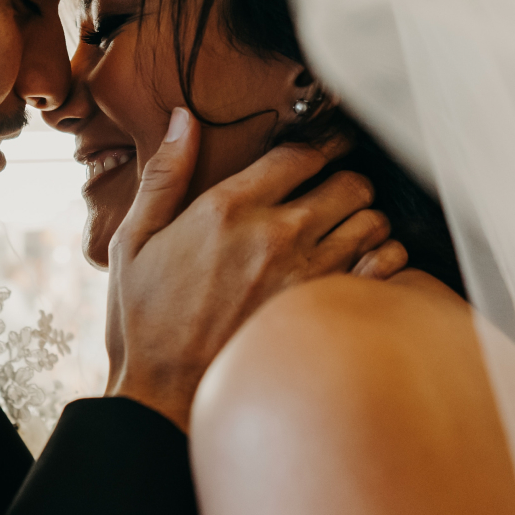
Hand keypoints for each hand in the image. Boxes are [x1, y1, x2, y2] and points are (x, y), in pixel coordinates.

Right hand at [105, 108, 406, 431]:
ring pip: (370, 223)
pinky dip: (379, 260)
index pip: (299, 154)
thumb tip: (182, 120)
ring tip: (345, 224)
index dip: (319, 143)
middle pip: (348, 183)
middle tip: (334, 187)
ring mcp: (304, 277)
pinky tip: (357, 263)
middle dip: (345, 178)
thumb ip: (164, 174)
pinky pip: (381, 270)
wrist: (162, 394)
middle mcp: (273, 236)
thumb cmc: (143, 318)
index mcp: (226, 209)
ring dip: (363, 217)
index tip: (325, 144)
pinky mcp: (321, 314)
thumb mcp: (133, 239)